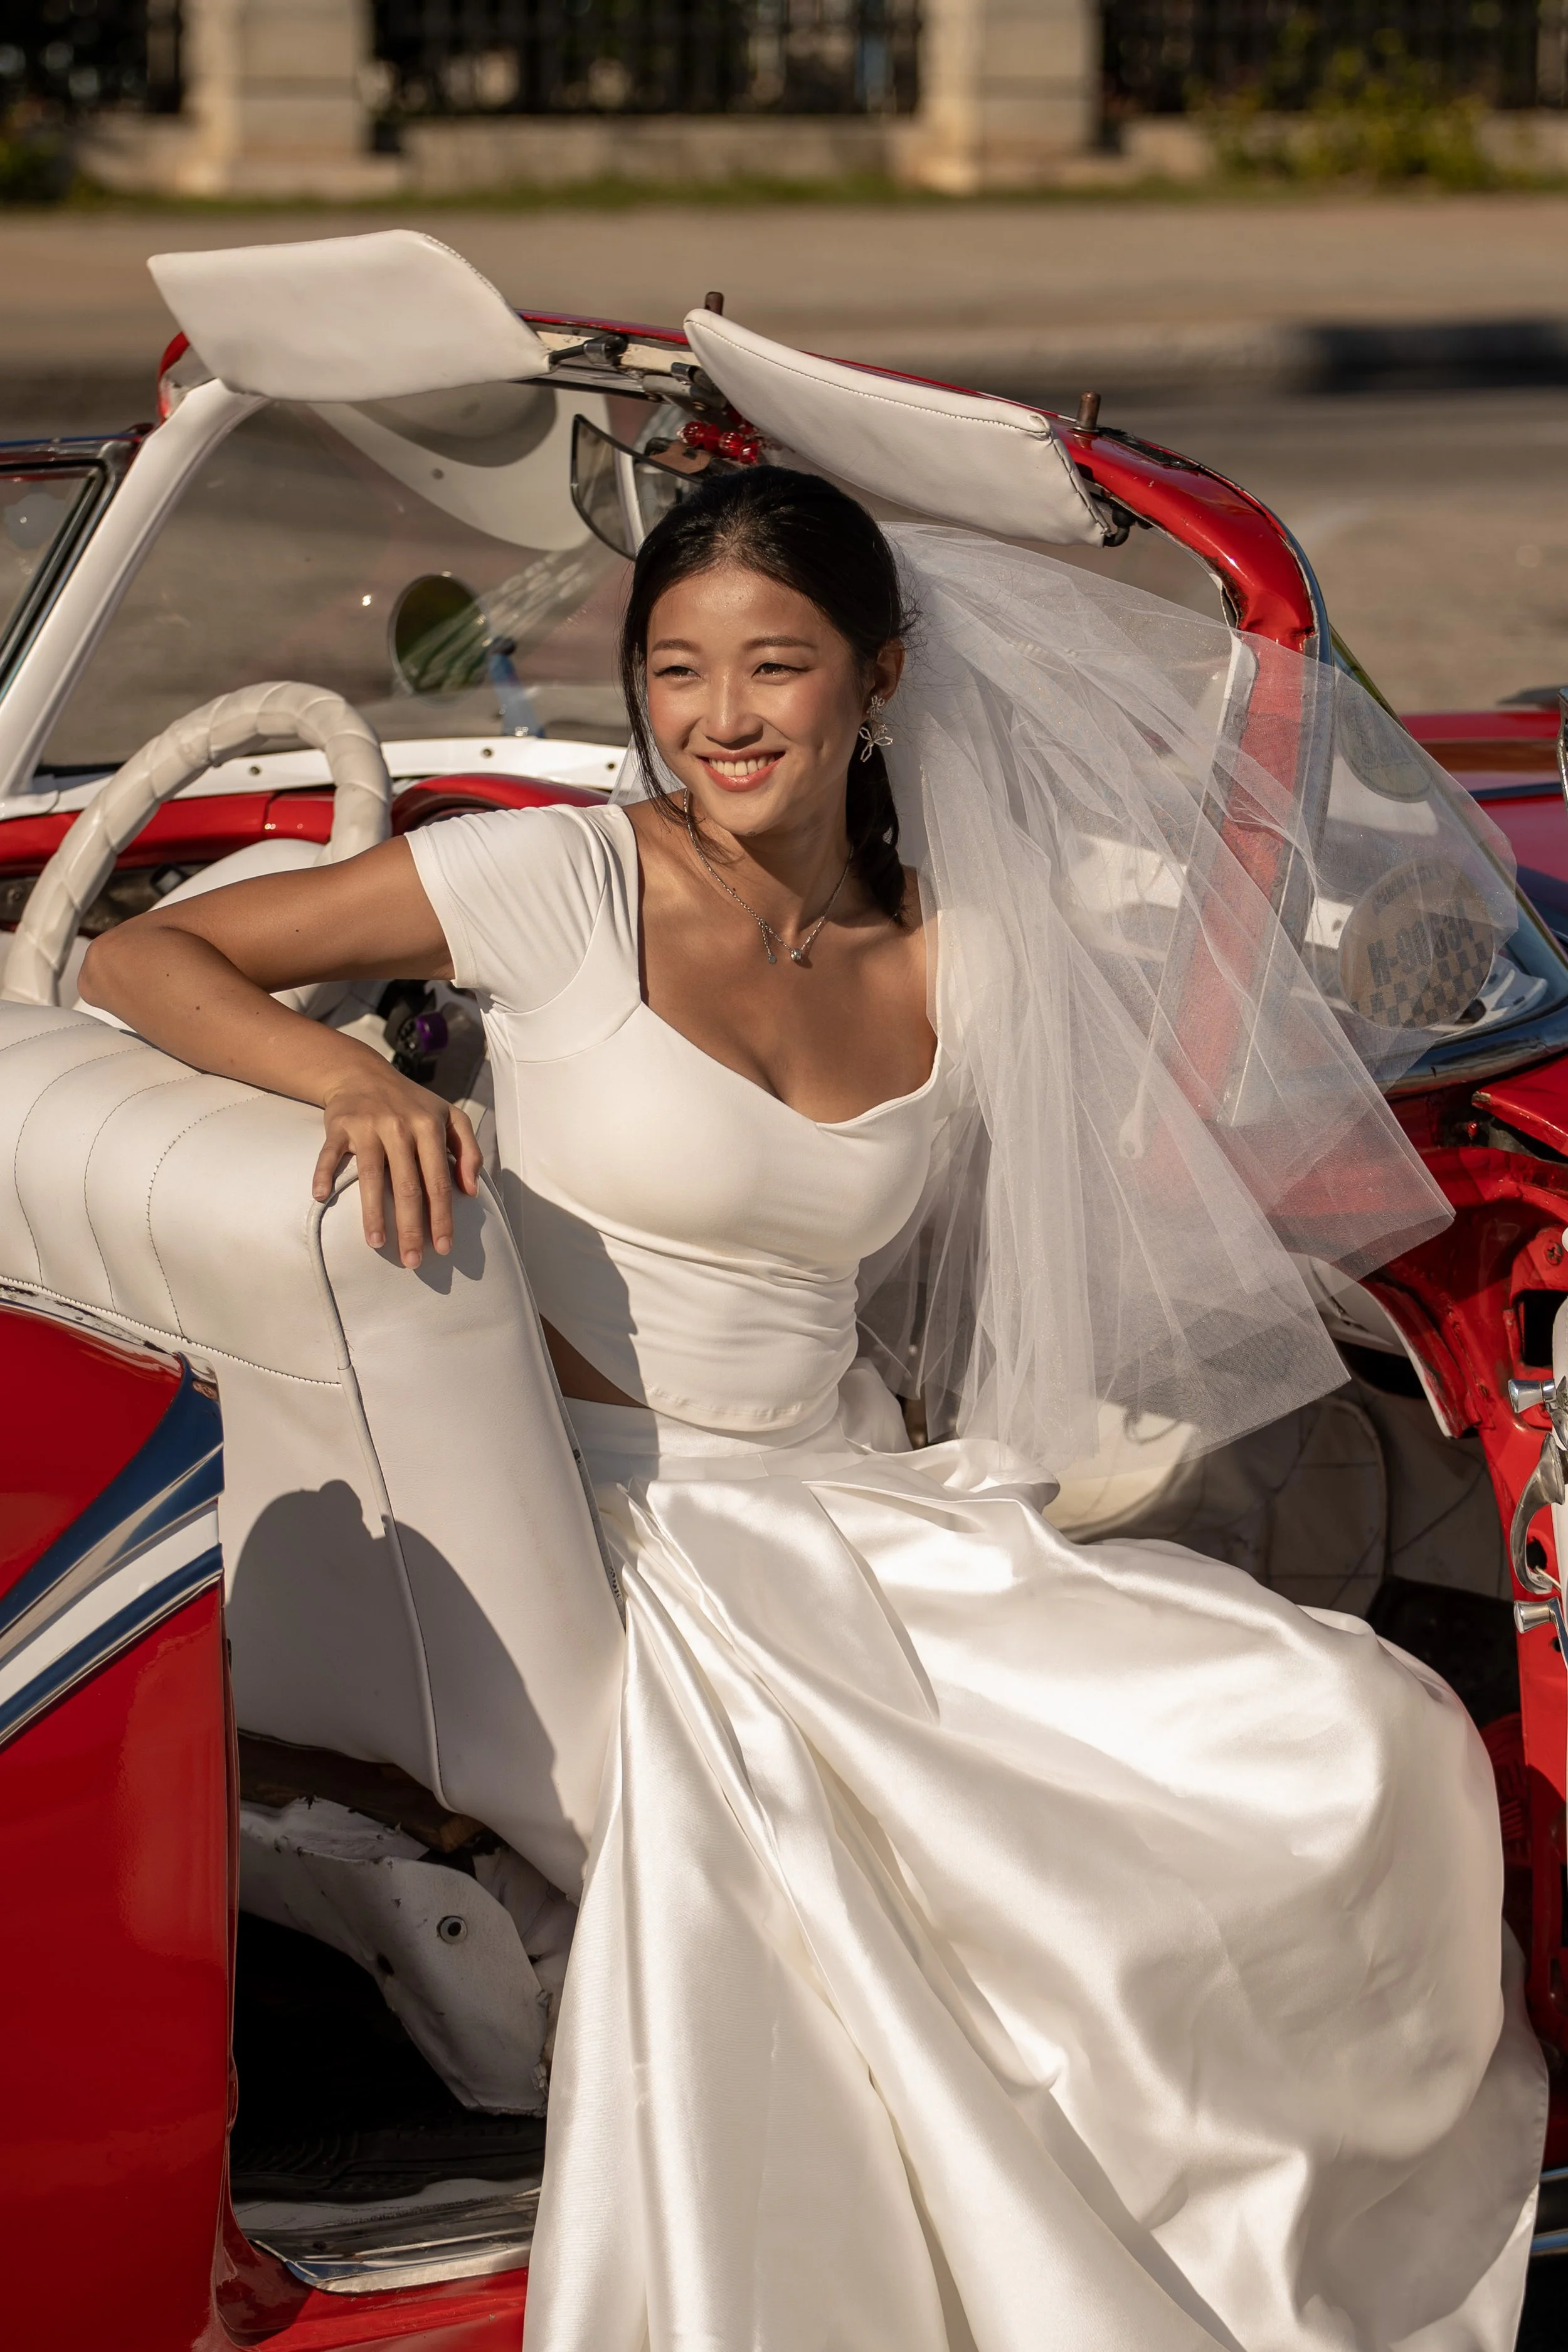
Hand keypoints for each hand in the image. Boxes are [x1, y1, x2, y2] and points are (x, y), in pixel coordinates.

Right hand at [313, 1064, 482, 1267]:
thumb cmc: (412, 1103)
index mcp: (429, 1126)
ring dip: (373, 1214)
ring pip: (371, 1177)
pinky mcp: (340, 1126)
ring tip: (377, 1244)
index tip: (443, 1247)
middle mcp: (400, 1126)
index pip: (438, 1180)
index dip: (441, 1216)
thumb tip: (471, 1190)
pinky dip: (324, 1174)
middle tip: (412, 1260)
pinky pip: (330, 1154)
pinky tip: (321, 1197)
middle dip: (411, 1227)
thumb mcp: (449, 1117)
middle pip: (407, 1186)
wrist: (363, 1073)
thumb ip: (468, 1150)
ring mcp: (368, 1126)